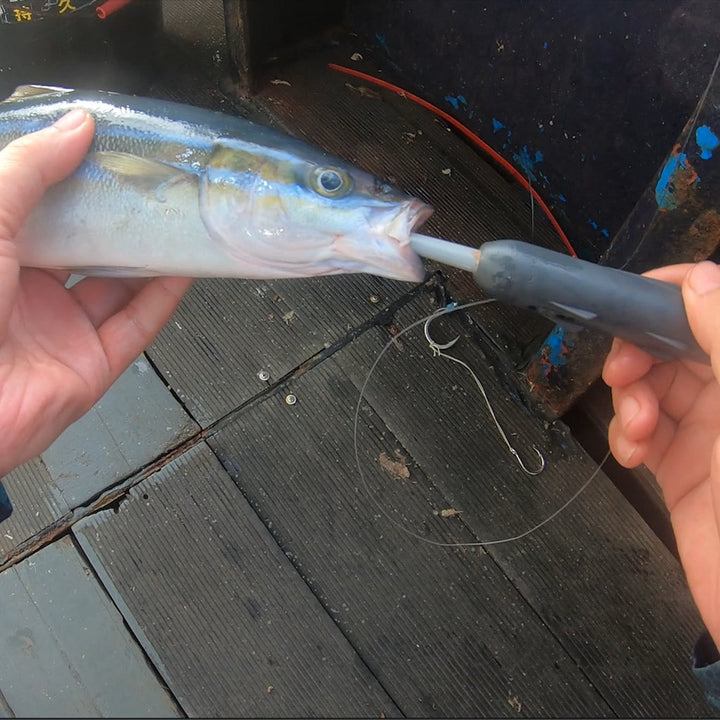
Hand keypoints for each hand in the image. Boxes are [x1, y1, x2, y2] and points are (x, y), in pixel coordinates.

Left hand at [0, 109, 192, 475]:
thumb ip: (29, 169)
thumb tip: (76, 127)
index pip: (43, 209)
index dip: (76, 180)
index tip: (110, 153)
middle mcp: (26, 292)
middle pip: (88, 248)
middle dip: (122, 218)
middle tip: (154, 188)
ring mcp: (60, 330)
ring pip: (118, 287)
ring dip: (151, 257)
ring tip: (179, 223)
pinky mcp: (90, 366)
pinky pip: (136, 327)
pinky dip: (164, 299)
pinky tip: (183, 270)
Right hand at [603, 261, 719, 643]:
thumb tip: (697, 280)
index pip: (711, 306)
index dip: (671, 294)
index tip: (630, 302)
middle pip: (671, 344)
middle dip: (638, 354)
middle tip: (623, 375)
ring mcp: (709, 430)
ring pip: (649, 386)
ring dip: (629, 399)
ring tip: (637, 431)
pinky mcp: (681, 466)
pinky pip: (641, 431)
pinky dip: (626, 435)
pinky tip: (632, 454)